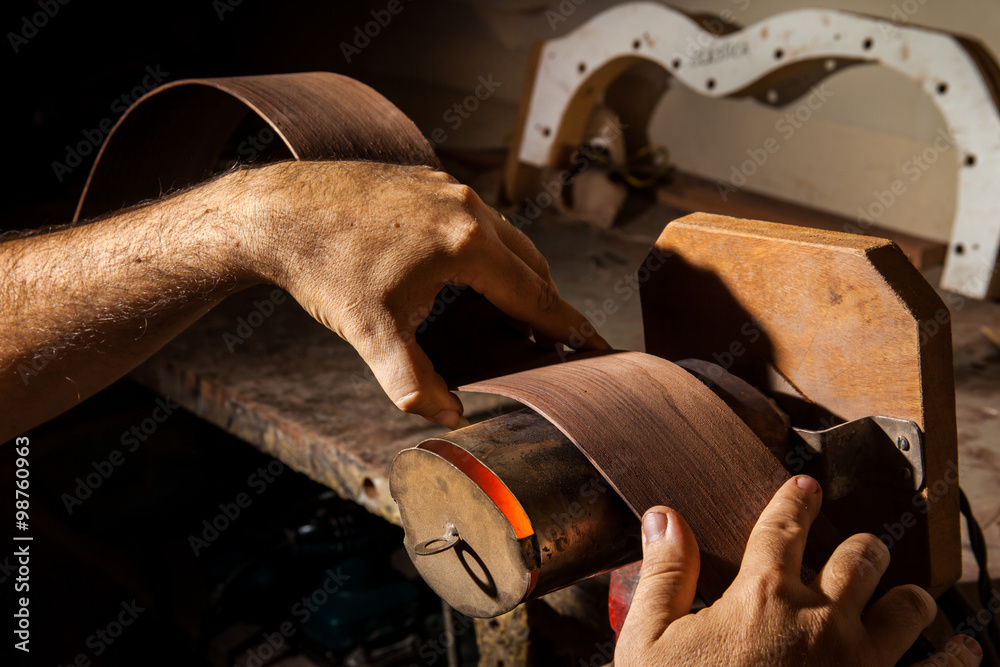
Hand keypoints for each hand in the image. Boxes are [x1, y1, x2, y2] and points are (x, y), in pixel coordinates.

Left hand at [227, 161, 608, 426]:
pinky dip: (489, 249)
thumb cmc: (325, 266)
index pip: (535, 293)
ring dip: (516, 272)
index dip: (568, 325)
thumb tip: (447, 416)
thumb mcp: (372, 333)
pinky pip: (475, 218)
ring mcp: (446, 188)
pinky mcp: (426, 181)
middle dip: (545, 302)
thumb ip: (414, 382)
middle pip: (530, 261)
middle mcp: (467, 208)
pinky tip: (469, 271)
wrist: (279, 211)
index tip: (597, 343)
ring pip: (504, 236)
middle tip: (554, 338)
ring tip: (514, 310)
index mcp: (467, 244)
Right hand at [615, 475, 982, 665]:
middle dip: (860, 547)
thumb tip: (663, 517)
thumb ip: (663, 576)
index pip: (783, 527)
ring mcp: (860, 666)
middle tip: (860, 549)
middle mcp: (821, 622)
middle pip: (859, 558)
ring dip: (905, 596)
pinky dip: (955, 657)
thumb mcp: (649, 643)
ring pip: (907, 609)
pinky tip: (964, 650)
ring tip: (905, 595)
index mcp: (762, 598)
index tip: (805, 488)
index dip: (795, 501)